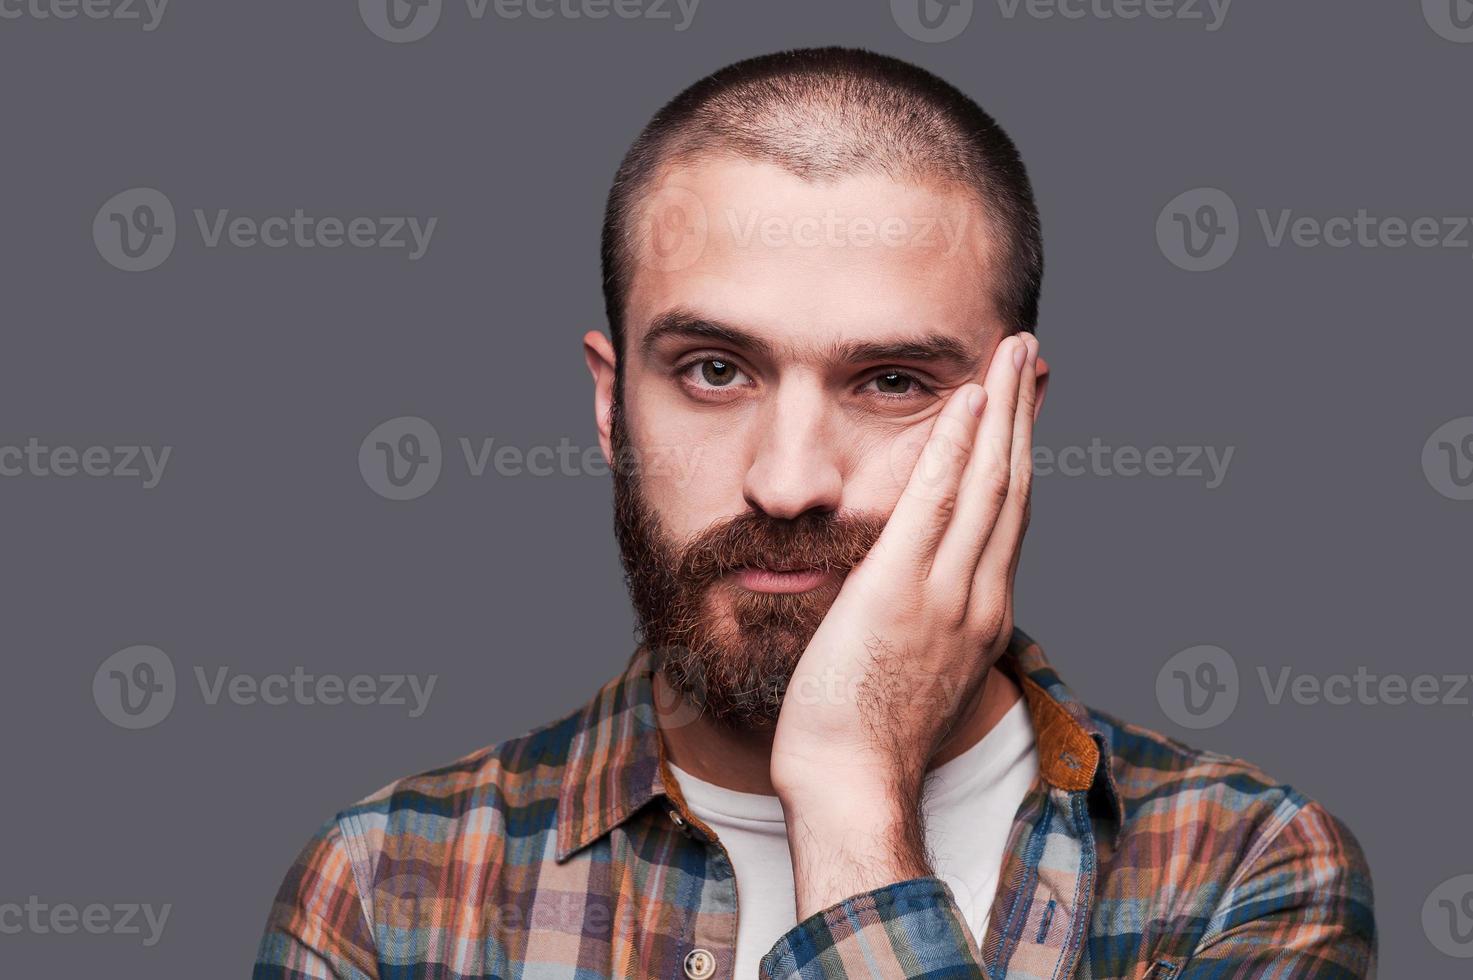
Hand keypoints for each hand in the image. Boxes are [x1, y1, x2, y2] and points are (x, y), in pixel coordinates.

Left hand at [769, 331, 1038, 915]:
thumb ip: (926, 623)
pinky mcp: (900, 591)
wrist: (854, 784)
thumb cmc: (867, 738)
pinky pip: (933, 505)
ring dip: (1002, 411)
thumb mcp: (915, 671)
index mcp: (982, 616)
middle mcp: (979, 598)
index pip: (1009, 518)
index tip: (1024, 409)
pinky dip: (955, 449)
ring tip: (1011, 353)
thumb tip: (912, 592)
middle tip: (1031, 355)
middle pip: (1013, 487)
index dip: (1021, 455)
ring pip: (987, 484)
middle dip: (1024, 415)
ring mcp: (946, 594)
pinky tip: (967, 401)